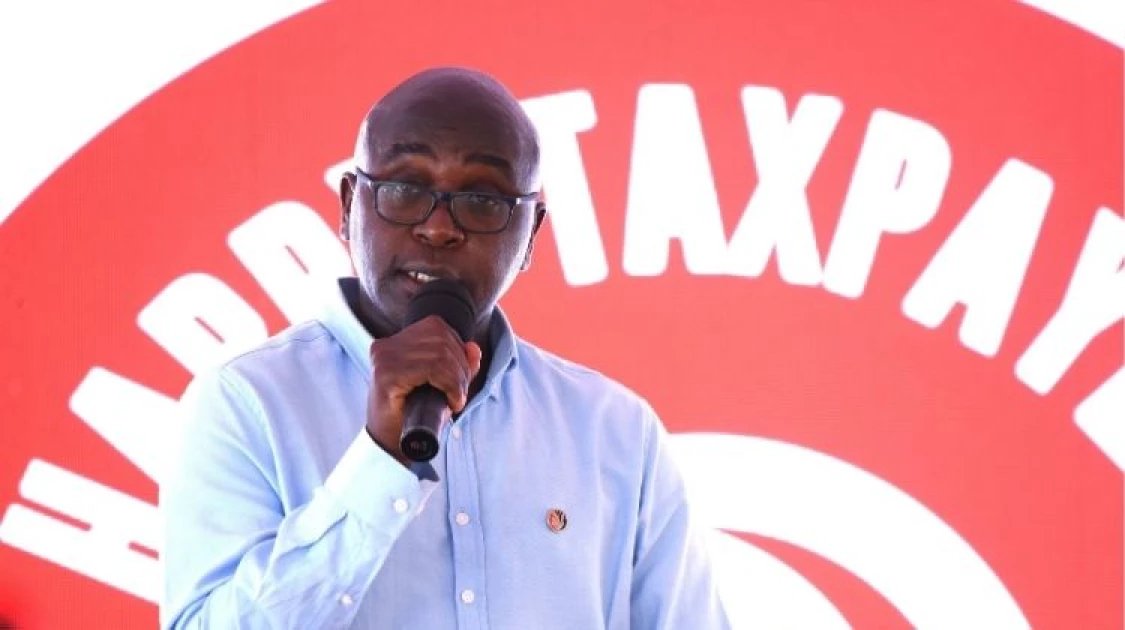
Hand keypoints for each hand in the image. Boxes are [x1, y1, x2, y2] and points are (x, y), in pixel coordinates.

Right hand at [366, 315, 482, 464]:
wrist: (390, 447)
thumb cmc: (413, 415)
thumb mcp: (440, 385)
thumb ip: (458, 364)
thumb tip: (473, 348)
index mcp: (394, 342)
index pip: (436, 327)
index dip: (458, 350)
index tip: (459, 378)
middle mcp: (385, 346)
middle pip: (441, 338)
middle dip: (461, 367)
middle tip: (460, 394)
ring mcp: (384, 359)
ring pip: (440, 353)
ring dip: (458, 379)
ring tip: (456, 400)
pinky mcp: (386, 376)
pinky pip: (433, 368)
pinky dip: (451, 386)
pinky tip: (452, 402)